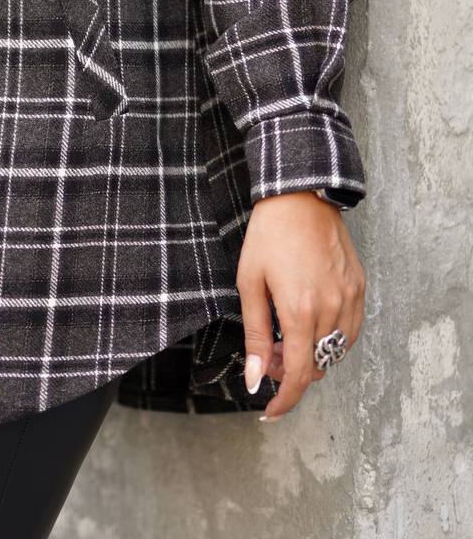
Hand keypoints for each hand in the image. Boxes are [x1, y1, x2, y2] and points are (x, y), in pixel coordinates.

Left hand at [236, 190, 365, 421]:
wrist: (300, 197)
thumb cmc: (268, 236)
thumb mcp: (250, 283)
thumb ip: (254, 334)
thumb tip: (253, 376)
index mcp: (300, 311)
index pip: (297, 375)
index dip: (284, 400)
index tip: (270, 412)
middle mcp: (331, 310)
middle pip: (315, 366)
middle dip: (289, 370)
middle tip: (266, 353)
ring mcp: (350, 299)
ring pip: (334, 352)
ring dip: (310, 354)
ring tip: (284, 333)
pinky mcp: (360, 288)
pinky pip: (349, 330)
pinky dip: (330, 337)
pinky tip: (309, 321)